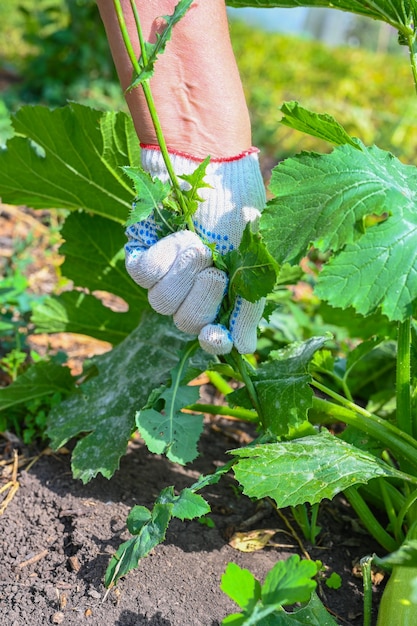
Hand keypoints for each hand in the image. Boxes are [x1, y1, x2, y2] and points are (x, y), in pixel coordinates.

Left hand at [125, 146, 265, 354]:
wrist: (211, 161)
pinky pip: (143, 275)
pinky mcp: (141, 255)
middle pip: (185, 322)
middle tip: (212, 264)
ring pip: (160, 303)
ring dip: (182, 272)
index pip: (211, 337)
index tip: (214, 335)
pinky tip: (176, 236)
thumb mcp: (254, 255)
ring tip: (195, 242)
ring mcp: (166, 275)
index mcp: (223, 295)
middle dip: (201, 295)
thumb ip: (249, 304)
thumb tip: (244, 350)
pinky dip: (162, 256)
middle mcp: (192, 290)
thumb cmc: (238, 204)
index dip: (211, 342)